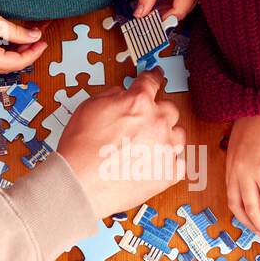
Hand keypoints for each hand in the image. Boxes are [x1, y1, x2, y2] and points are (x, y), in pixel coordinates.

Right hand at [0, 0, 46, 75]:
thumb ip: (18, 33)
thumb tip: (35, 37)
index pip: (20, 62)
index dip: (34, 52)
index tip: (44, 41)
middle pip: (12, 66)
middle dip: (27, 53)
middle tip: (37, 39)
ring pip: (3, 64)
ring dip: (16, 53)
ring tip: (26, 38)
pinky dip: (5, 53)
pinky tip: (10, 42)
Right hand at [58, 70, 186, 217]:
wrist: (80, 183)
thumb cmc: (80, 149)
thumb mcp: (89, 107)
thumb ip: (112, 96)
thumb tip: (122, 94)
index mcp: (138, 102)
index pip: (152, 82)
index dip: (153, 77)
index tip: (156, 76)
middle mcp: (157, 122)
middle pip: (170, 109)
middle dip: (158, 113)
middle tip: (144, 123)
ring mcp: (166, 148)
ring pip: (178, 134)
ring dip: (167, 136)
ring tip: (149, 145)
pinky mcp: (169, 172)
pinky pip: (179, 162)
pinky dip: (168, 162)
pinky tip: (154, 163)